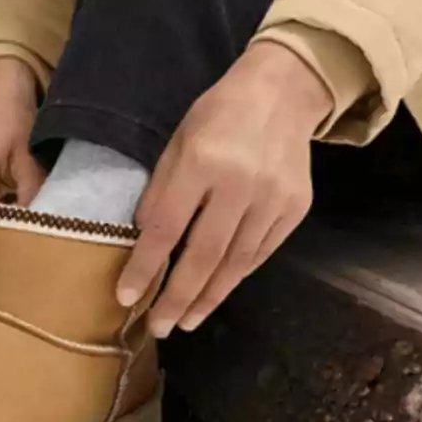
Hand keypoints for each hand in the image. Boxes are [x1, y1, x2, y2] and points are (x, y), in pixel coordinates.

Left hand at [116, 42, 332, 335]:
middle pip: (204, 255)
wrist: (282, 93)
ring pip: (236, 263)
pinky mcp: (295, 210)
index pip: (166, 227)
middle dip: (177, 297)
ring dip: (208, 297)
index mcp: (202, 161)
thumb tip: (142, 238)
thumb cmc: (219, 114)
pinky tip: (217, 291)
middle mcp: (240, 185)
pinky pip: (260, 253)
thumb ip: (162, 188)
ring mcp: (272, 200)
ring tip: (186, 320)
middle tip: (159, 327)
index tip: (125, 296)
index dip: (145, 266)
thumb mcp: (178, 139)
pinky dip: (236, 276)